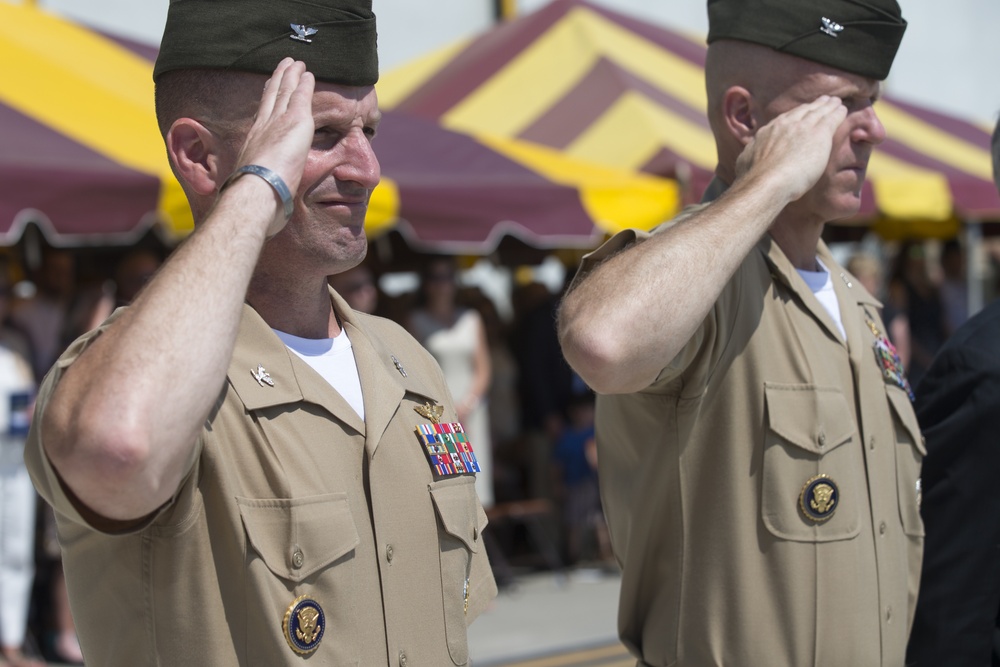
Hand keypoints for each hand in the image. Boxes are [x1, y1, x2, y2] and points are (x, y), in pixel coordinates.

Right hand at [233, 58, 315, 236]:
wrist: (254, 195)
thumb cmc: (253, 203)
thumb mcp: (254, 193)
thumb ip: (259, 192)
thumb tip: (262, 211)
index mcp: (254, 143)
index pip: (263, 117)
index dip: (267, 101)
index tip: (270, 89)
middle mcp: (262, 128)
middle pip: (271, 98)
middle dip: (278, 81)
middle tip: (283, 67)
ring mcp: (278, 123)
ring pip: (285, 92)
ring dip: (291, 76)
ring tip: (297, 64)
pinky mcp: (295, 122)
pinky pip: (301, 96)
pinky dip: (304, 83)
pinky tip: (309, 73)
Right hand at [734, 95, 846, 204]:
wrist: (766, 181)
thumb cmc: (754, 179)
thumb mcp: (745, 163)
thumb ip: (750, 157)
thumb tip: (745, 158)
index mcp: (768, 132)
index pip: (784, 120)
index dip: (794, 116)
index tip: (799, 115)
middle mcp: (785, 125)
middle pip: (802, 111)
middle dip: (811, 106)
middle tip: (821, 102)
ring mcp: (803, 127)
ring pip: (818, 111)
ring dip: (827, 105)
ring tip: (835, 102)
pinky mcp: (819, 133)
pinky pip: (832, 118)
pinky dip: (838, 112)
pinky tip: (843, 110)